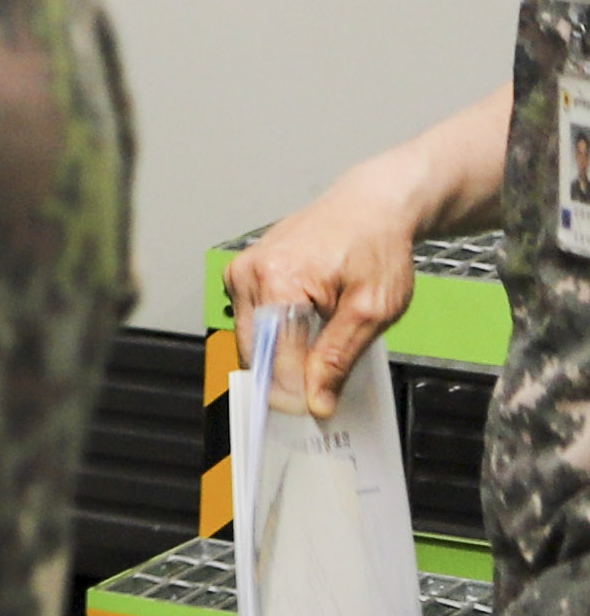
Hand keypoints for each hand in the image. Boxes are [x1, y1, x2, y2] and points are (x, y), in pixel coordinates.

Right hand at [235, 153, 435, 407]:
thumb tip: (316, 401)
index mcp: (278, 282)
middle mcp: (248, 275)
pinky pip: (251, 319)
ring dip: (282, 352)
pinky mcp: (242, 271)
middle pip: (255, 352)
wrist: (371, 205)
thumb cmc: (376, 247)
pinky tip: (307, 323)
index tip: (317, 411)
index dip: (297, 392)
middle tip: (325, 383)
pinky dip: (276, 332)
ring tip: (322, 339)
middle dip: (288, 373)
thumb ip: (338, 358)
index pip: (274, 360)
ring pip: (250, 339)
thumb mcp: (373, 310)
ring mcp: (241, 271)